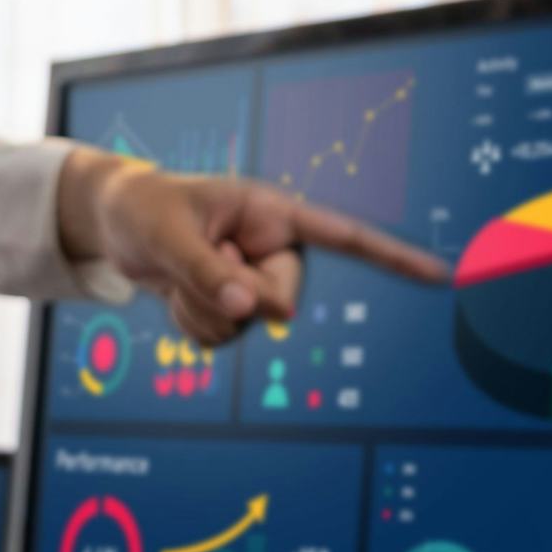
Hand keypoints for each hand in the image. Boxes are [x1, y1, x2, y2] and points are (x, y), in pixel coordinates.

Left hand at [56, 148, 448, 343]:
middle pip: (281, 299)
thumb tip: (252, 312)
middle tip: (193, 264)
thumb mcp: (171, 237)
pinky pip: (225, 340)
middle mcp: (272, 250)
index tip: (436, 274)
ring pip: (248, 327)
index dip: (392, 257)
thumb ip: (209, 275)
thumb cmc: (146, 210)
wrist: (115, 224)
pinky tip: (179, 295)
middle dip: (232, 293)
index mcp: (273, 215)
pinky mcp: (234, 308)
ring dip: (205, 310)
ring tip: (180, 275)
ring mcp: (253, 282)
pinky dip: (194, 324)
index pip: (343, 237)